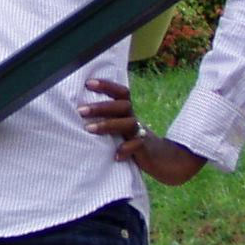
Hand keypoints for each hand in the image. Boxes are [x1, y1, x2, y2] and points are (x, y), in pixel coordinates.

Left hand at [79, 77, 208, 186]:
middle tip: (80, 110)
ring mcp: (141, 134)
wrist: (165, 161)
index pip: (121, 93)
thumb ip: (108, 122)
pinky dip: (126, 150)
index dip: (107, 86)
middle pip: (122, 106)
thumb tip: (79, 114)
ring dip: (108, 125)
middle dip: (100, 107)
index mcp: (128, 113)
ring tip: (89, 129)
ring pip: (128, 124)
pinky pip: (137, 146)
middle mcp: (135, 120)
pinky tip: (115, 156)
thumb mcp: (122, 130)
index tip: (88, 83)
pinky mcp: (146, 150)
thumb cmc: (135, 144)